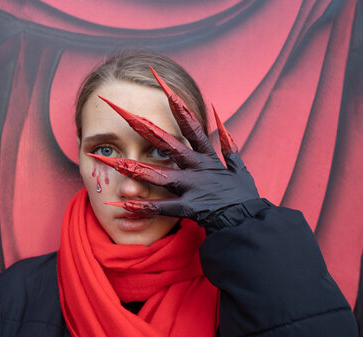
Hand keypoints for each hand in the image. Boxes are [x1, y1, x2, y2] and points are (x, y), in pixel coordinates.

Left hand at [89, 66, 258, 229]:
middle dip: (145, 128)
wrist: (249, 222)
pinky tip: (125, 203)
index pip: (192, 126)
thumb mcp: (240, 168)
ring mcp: (193, 187)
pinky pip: (163, 207)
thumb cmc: (243, 197)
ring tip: (113, 162)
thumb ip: (229, 147)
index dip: (179, 107)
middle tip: (124, 114)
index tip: (166, 89)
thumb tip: (223, 123)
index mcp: (207, 157)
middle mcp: (197, 168)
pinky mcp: (190, 208)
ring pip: (160, 175)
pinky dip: (144, 206)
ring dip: (135, 168)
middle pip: (168, 144)